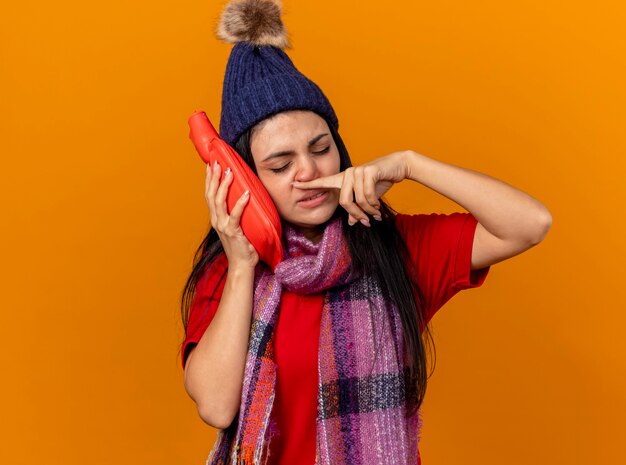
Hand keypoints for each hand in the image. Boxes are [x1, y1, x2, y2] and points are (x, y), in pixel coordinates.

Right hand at [205, 161, 258, 268]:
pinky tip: (246, 193)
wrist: (241, 265)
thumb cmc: (241, 246)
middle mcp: (217, 221)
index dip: (209, 180)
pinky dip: (241, 203)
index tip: (210, 166)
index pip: (209, 196)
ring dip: (224, 185)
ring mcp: (223, 226)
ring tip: (229, 172)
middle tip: (217, 163)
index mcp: (216, 219)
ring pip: (220, 202)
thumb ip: (234, 214)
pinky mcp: (233, 232)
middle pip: (212, 195)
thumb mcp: (235, 227)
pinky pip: (236, 215)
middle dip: (213, 178)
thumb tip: (242, 198)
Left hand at [292, 151, 409, 226]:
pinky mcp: (368, 171)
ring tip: (375, 213)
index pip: (323, 182)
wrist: (397, 166)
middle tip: (366, 221)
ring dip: (368, 210)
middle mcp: (347, 173)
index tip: (293, 184)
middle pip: (344, 202)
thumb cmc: (380, 181)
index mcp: (343, 179)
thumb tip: (351, 221)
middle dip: (356, 214)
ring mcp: (357, 171)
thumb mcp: (367, 198)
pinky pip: (367, 195)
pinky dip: (373, 204)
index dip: (308, 185)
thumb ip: (357, 208)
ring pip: (357, 200)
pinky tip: (378, 206)